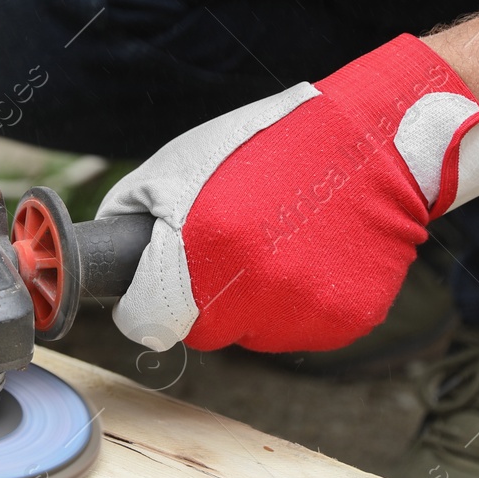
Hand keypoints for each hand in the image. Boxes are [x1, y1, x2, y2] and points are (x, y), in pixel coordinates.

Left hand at [98, 34, 478, 352]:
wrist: (372, 143)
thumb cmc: (269, 146)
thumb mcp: (179, 162)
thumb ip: (132, 213)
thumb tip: (106, 257)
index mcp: (203, 248)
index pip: (147, 321)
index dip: (143, 305)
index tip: (151, 291)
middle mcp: (253, 290)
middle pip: (200, 331)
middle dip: (201, 299)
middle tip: (228, 248)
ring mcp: (303, 310)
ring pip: (252, 335)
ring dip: (254, 302)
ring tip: (279, 241)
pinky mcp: (346, 322)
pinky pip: (300, 330)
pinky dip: (300, 302)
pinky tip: (313, 255)